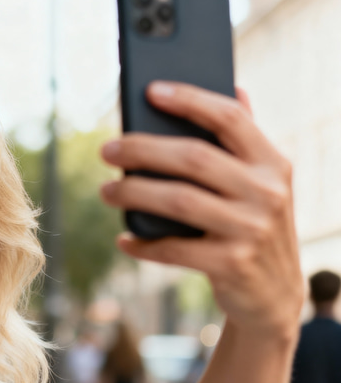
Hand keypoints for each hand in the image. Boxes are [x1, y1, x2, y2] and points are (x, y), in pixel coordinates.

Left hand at [100, 81, 302, 342]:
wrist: (275, 295)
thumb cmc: (255, 229)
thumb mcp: (264, 185)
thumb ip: (246, 143)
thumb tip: (233, 87)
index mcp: (273, 163)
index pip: (230, 118)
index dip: (190, 100)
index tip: (150, 91)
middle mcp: (266, 192)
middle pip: (193, 158)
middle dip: (143, 150)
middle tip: (107, 150)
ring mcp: (250, 229)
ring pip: (178, 201)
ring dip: (133, 193)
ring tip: (106, 191)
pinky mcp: (231, 264)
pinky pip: (172, 249)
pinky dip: (142, 244)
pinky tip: (124, 239)